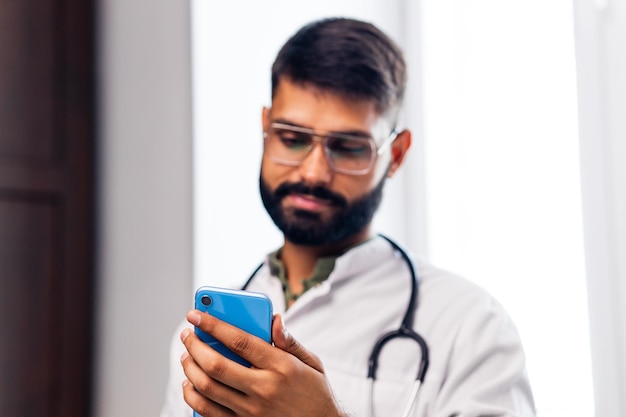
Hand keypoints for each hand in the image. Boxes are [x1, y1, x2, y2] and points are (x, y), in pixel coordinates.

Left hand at [180, 310, 347, 416]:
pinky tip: (191, 385)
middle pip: (216, 364)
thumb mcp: (312, 363)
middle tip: (187, 335)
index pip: (239, 340)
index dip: (213, 325)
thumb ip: (290, 341)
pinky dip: (193, 397)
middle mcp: (264, 389)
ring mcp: (252, 412)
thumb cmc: (315, 393)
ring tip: (187, 357)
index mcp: (281, 367)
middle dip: (195, 346)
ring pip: (207, 389)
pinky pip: (208, 413)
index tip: (197, 314)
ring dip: (190, 370)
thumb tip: (274, 319)